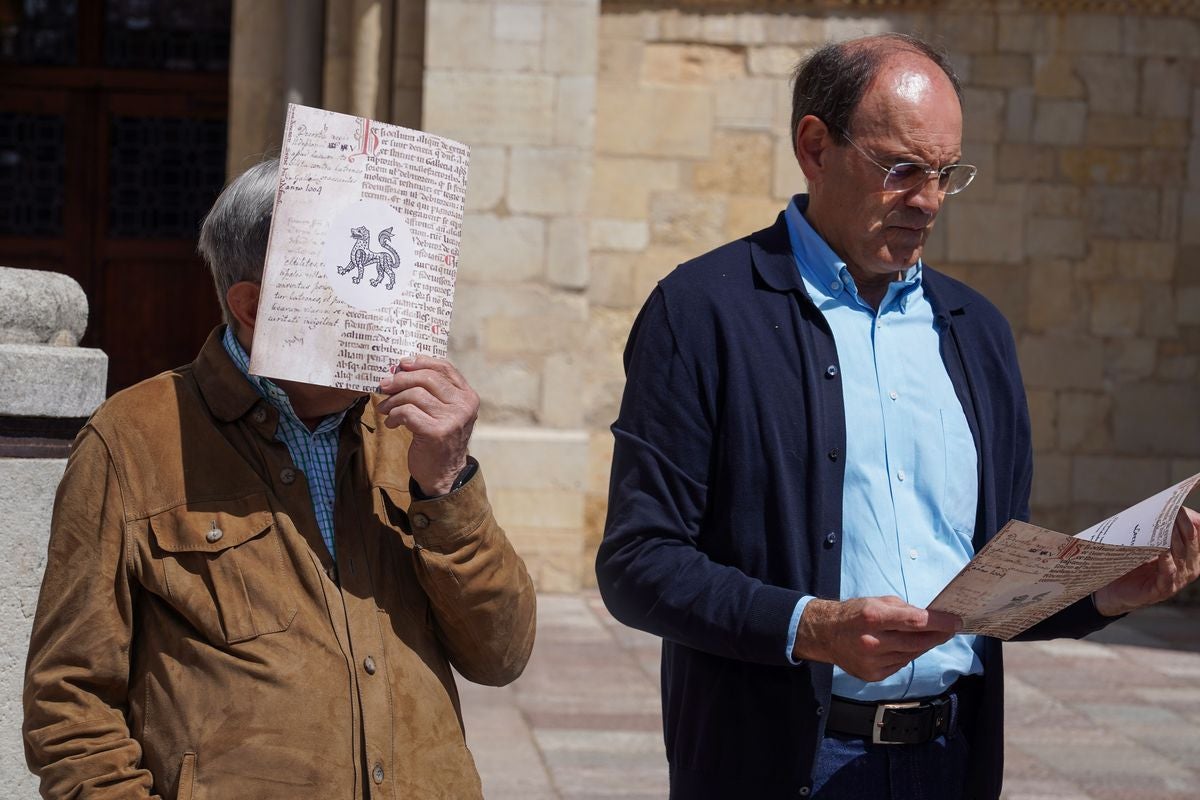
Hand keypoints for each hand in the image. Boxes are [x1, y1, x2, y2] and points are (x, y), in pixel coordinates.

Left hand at [377, 356, 478, 496]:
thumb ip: (433, 391)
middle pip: (427, 378)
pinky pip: (406, 412)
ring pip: (414, 395)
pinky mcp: (436, 432)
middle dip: (401, 380)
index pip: (445, 368)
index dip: (422, 362)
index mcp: (468, 397)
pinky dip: (394, 416)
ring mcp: (452, 419)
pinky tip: (391, 424)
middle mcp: (464, 406)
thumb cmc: (439, 439)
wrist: (443, 474)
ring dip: (393, 400)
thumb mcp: (444, 412)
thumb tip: (402, 367)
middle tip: (384, 386)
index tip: (402, 364)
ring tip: (385, 410)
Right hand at [793, 596, 960, 682]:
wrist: (824, 634)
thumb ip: (903, 609)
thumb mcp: (876, 601)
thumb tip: (930, 618)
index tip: (956, 621)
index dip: (940, 622)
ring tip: (930, 636)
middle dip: (938, 635)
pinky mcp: (873, 675)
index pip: (916, 622)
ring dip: (924, 645)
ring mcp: (872, 661)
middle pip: (918, 641)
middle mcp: (872, 641)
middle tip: (950, 629)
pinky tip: (906, 646)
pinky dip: (907, 655)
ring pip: (911, 654)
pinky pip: (901, 664)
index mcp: (873, 617)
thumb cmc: (853, 614)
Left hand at [1093, 506, 1199, 616]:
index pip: (1198, 532)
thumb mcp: (1147, 542)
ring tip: (1167, 525)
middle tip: (1174, 509)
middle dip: (1183, 523)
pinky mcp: (1163, 589)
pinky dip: (1166, 560)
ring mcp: (1178, 579)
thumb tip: (1159, 504)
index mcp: (1190, 554)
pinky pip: (1169, 572)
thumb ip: (1155, 527)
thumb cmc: (1133, 562)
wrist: (1114, 589)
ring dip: (1174, 538)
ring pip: (1182, 555)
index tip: (1179, 504)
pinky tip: (1162, 550)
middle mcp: (1190, 566)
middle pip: (1192, 541)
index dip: (1192, 518)